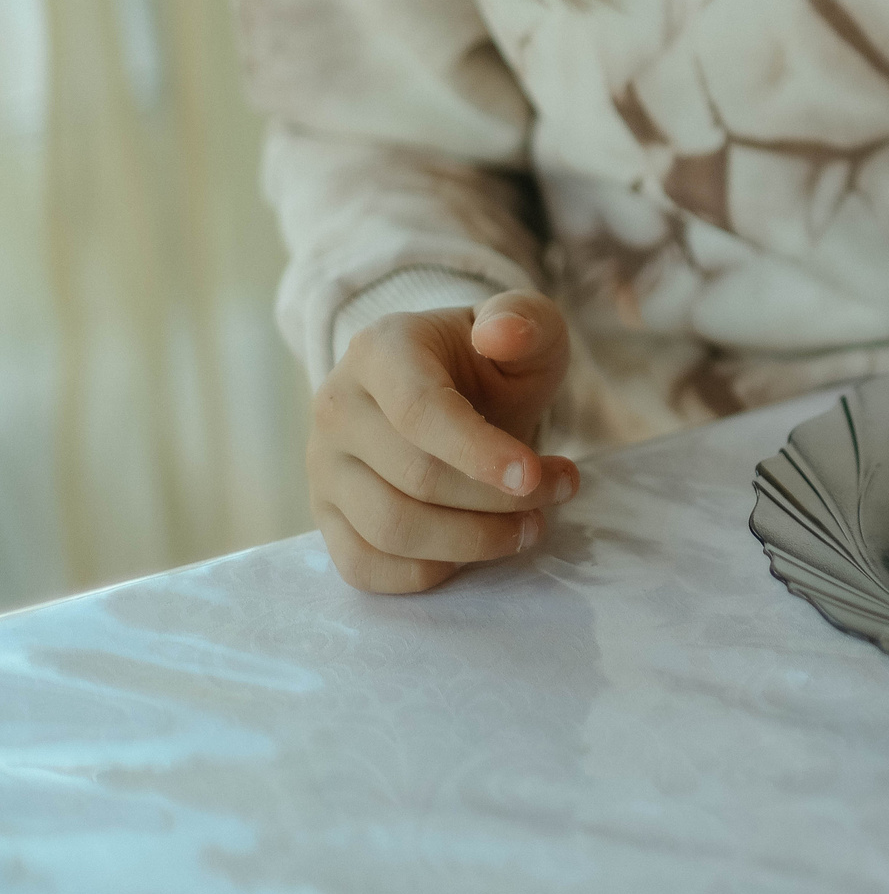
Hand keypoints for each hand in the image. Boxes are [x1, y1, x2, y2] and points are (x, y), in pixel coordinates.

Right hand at [307, 290, 578, 593]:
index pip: (418, 412)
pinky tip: (476, 549)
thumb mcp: (525, 329)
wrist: (451, 391)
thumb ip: (524, 321)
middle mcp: (335, 408)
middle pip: (415, 479)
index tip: (537, 475)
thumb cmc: (491, 362)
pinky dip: (429, 572)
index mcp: (379, 351)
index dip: (479, 452)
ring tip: (531, 525)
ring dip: (474, 542)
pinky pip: (365, 567)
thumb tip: (501, 333)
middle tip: (559, 491)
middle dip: (499, 499)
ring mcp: (323, 468)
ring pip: (392, 530)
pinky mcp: (325, 517)